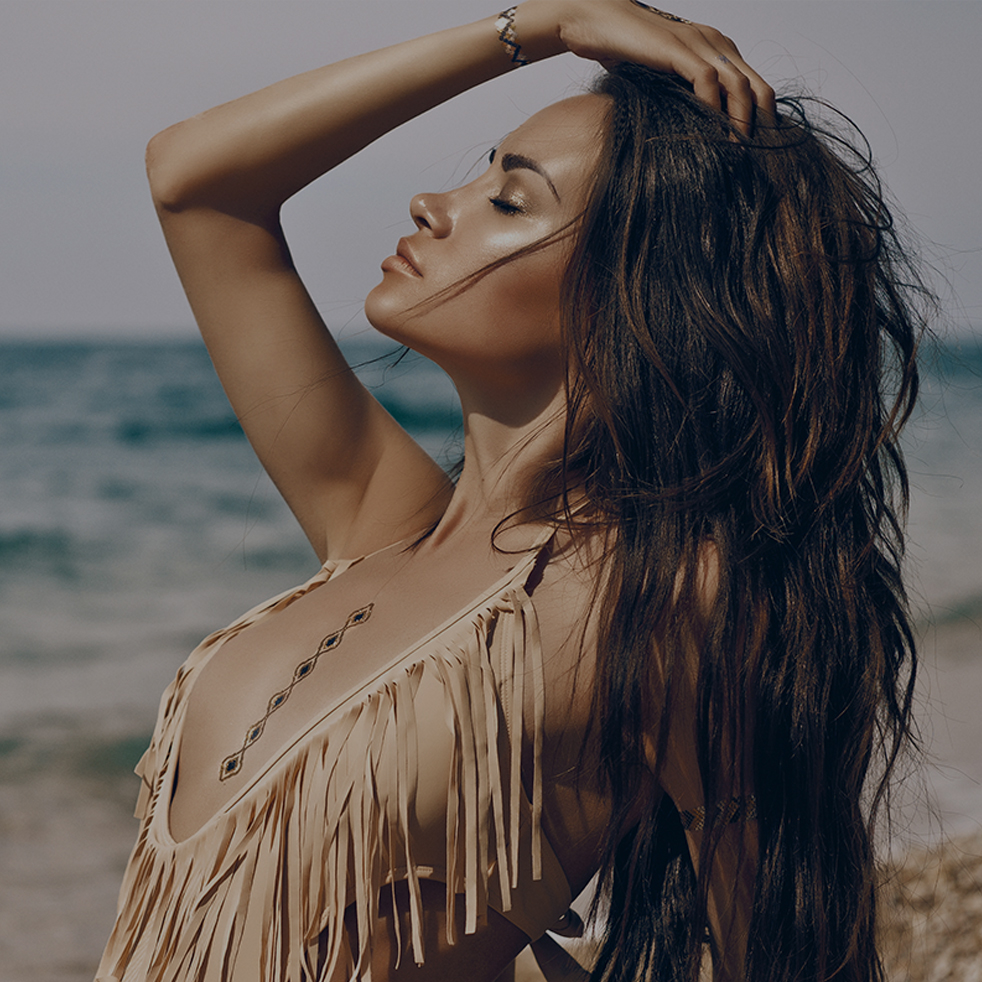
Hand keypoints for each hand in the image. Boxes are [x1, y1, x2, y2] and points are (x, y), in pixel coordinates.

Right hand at [520, 0, 775, 135]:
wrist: (596, 22)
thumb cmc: (624, 52)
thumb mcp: (663, 77)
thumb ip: (681, 93)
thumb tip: (690, 130)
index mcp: (716, 47)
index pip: (754, 83)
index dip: (761, 116)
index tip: (759, 147)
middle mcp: (715, 42)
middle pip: (756, 85)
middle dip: (760, 123)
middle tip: (758, 155)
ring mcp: (699, 43)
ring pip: (738, 85)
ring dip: (739, 121)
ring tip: (736, 150)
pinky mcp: (679, 49)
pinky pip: (707, 81)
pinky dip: (712, 109)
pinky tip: (709, 132)